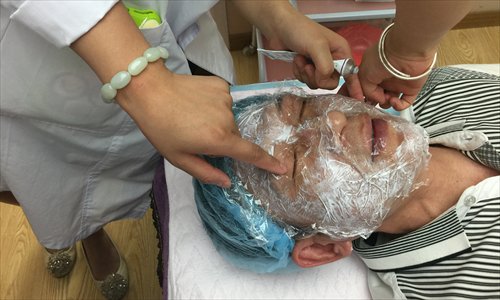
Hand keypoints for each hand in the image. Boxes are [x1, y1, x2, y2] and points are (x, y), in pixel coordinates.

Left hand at [118, 64, 286, 187]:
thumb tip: (227, 182)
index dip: (268, 162)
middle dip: (221, 140)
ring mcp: (226, 99)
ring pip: (229, 118)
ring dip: (217, 122)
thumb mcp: (178, 158)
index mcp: (218, 139)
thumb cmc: (160, 128)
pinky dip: (214, 106)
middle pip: (235, 136)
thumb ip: (206, 173)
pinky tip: (196, 103)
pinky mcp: (221, 85)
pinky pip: (224, 102)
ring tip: (193, 117)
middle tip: (195, 135)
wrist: (150, 89)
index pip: (250, 153)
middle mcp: (227, 119)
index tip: (282, 167)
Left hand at [267, 11, 363, 99]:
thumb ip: (325, 67)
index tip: (358, 99)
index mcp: (341, 52)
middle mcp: (333, 59)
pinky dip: (299, 72)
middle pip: (330, 82)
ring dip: (305, 73)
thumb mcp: (317, 46)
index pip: (351, 74)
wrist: (279, 27)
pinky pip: (305, 80)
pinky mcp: (307, 68)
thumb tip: (324, 81)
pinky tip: (296, 60)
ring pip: (316, 83)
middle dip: (317, 77)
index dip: (355, 87)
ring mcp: (319, 64)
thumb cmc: (301, 31)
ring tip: (301, 59)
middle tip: (309, 66)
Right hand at [357, 45, 432, 110]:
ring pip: (389, 102)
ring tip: (387, 98)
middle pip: (377, 96)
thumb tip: (377, 99)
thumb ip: (366, 91)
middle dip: (374, 101)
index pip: (365, 88)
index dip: (363, 96)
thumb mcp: (364, 75)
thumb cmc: (383, 57)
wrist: (406, 52)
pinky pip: (404, 103)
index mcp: (372, 72)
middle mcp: (384, 78)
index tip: (361, 102)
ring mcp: (397, 84)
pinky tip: (394, 100)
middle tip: (374, 101)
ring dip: (386, 103)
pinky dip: (398, 106)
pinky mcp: (410, 89)